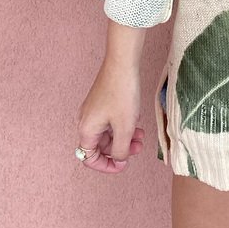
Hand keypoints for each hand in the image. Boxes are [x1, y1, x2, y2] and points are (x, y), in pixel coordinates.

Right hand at [75, 58, 145, 173]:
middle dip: (121, 149)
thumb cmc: (122, 94)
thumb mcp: (124, 127)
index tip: (123, 164)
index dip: (106, 165)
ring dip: (125, 137)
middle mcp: (86, 121)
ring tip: (142, 135)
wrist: (122, 62)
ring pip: (108, 132)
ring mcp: (94, 110)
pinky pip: (111, 120)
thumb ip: (120, 150)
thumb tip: (118, 161)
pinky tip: (137, 120)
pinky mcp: (102, 101)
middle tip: (139, 147)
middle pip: (101, 145)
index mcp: (86, 130)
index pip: (90, 158)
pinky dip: (123, 124)